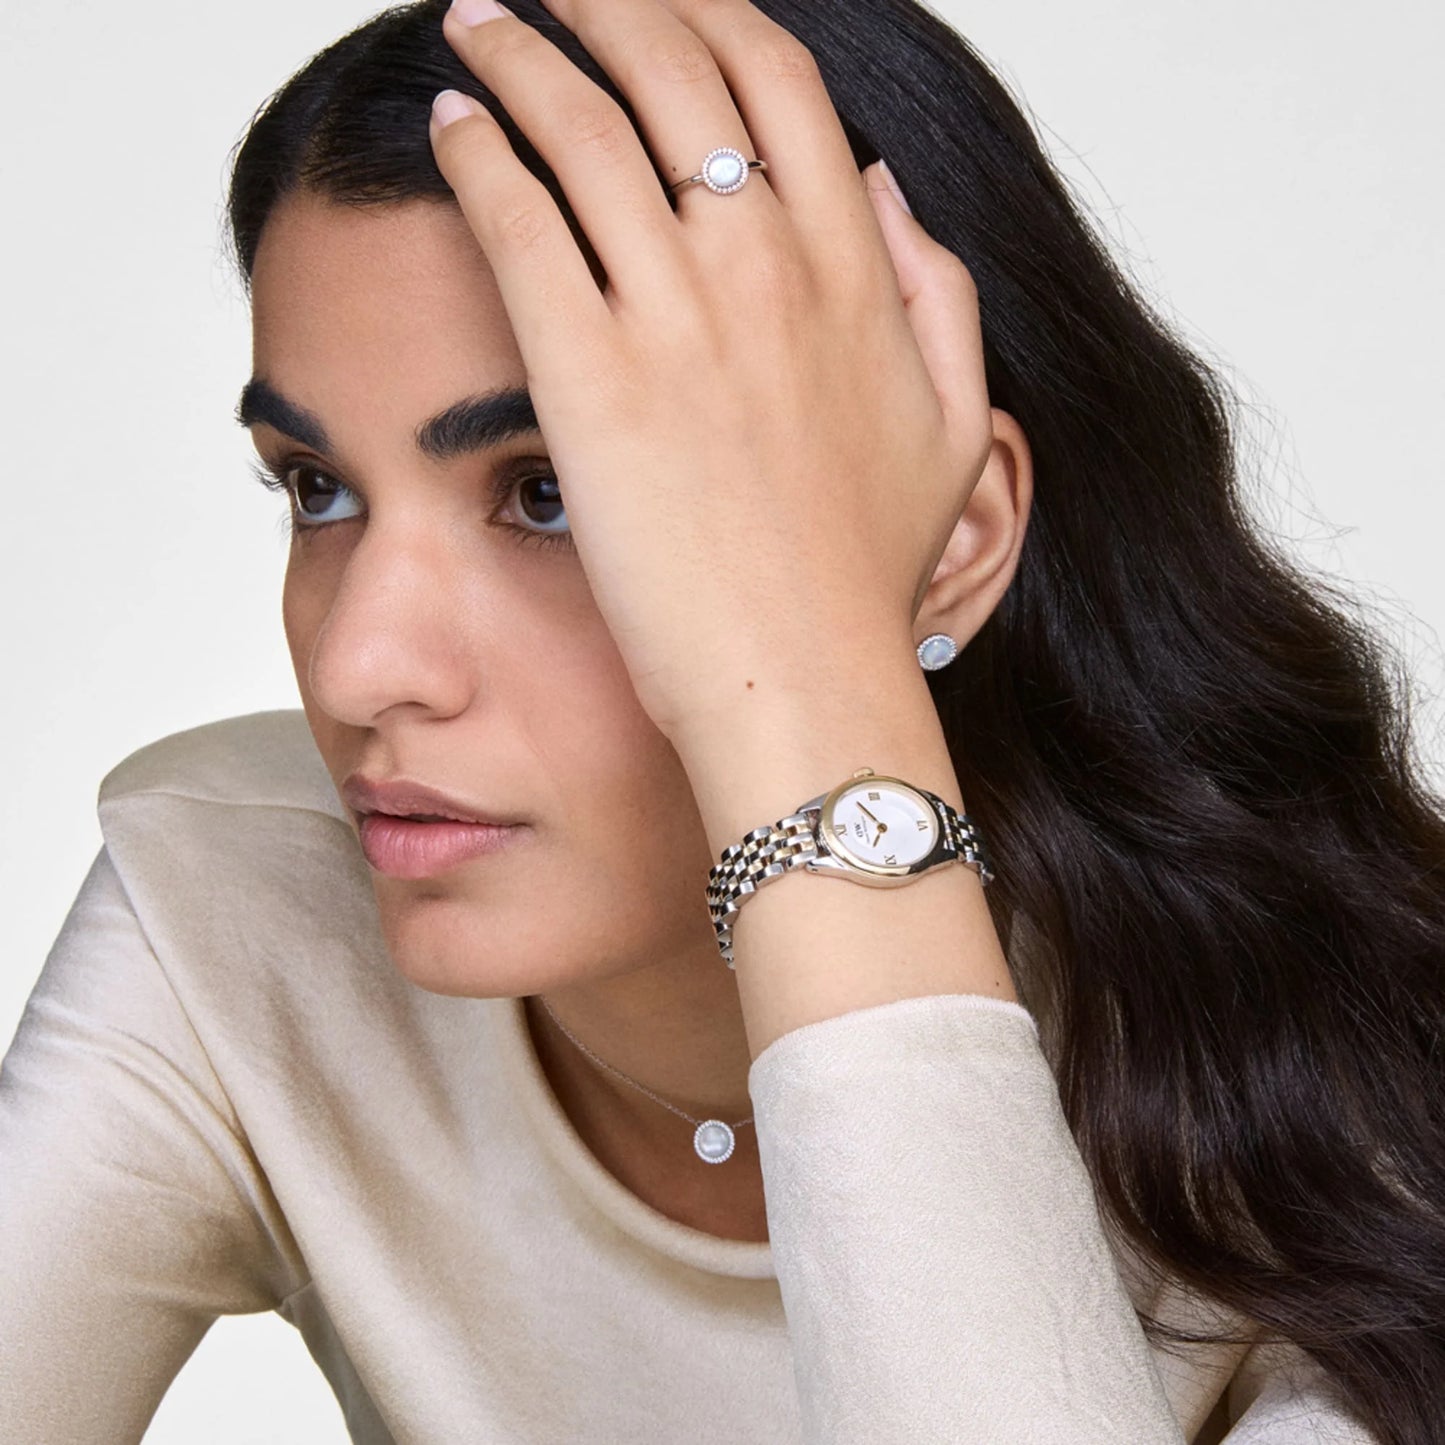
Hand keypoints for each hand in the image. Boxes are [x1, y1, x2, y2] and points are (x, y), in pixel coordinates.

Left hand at [429, 0, 994, 745]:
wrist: (801, 679)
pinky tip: (454, 126)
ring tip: (476, 20)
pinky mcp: (589, 378)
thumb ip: (936, 291)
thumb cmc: (864, 574)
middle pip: (675, 68)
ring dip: (518, 50)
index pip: (777, 81)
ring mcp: (676, 317)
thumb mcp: (951, 426)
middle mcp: (765, 266)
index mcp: (854, 269)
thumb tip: (884, 186)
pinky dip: (478, 152)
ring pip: (580, 123)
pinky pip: (517, 220)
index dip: (711, 13)